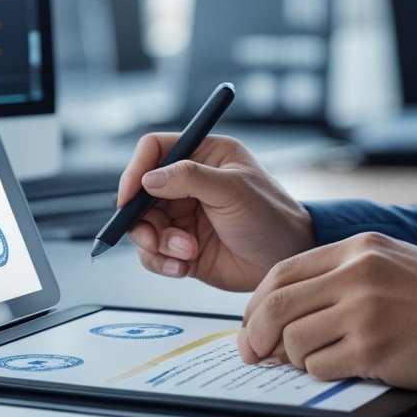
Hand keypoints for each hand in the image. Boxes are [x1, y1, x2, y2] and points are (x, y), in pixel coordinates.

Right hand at [118, 134, 314, 291]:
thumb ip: (190, 179)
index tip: (129, 196)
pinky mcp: (181, 246)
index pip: (154, 150)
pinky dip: (160, 262)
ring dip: (156, 243)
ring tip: (185, 252)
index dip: (136, 170)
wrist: (287, 261)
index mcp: (203, 156)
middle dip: (142, 219)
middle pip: (140, 193)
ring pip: (142, 226)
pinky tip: (182, 267)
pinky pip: (153, 253)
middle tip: (155, 237)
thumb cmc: (273, 218)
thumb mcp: (233, 191)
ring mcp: (182, 216)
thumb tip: (149, 178)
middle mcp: (187, 184)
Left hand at [237, 232, 416, 392]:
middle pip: (276, 305)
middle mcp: (357, 274)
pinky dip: (321, 373)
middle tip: (255, 353)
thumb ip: (341, 274)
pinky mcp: (373, 349)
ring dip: (296, 358)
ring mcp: (364, 311)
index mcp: (358, 248)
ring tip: (318, 358)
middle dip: (257, 335)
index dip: (257, 302)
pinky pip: (319, 367)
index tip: (252, 323)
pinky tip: (343, 367)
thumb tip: (287, 303)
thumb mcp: (392, 262)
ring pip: (293, 340)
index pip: (282, 272)